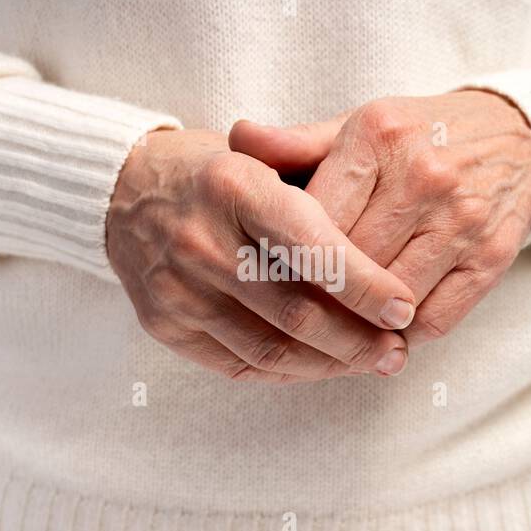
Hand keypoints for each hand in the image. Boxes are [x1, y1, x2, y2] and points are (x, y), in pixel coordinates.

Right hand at [107, 128, 416, 382]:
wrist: (125, 190)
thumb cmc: (219, 174)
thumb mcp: (267, 157)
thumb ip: (324, 191)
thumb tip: (394, 258)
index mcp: (235, 184)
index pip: (314, 249)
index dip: (366, 286)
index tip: (405, 306)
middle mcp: (200, 239)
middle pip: (296, 311)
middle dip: (357, 339)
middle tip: (397, 350)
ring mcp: (177, 288)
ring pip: (271, 349)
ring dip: (330, 365)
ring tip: (370, 363)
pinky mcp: (163, 325)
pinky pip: (239, 366)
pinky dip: (289, 372)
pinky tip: (322, 366)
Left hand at [229, 91, 530, 345]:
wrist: (516, 139)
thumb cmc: (418, 139)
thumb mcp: (358, 128)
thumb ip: (296, 143)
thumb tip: (238, 137)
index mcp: (379, 135)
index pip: (315, 216)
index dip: (284, 257)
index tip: (261, 281)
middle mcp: (425, 176)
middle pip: (350, 263)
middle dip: (316, 297)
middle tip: (284, 322)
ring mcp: (462, 220)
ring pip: (389, 300)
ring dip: (356, 327)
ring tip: (326, 339)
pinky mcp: (491, 258)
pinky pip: (434, 319)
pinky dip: (401, 337)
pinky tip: (377, 337)